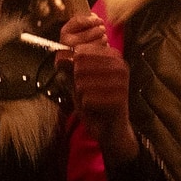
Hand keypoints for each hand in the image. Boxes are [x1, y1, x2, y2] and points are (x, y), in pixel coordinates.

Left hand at [60, 14, 136, 162]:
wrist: (110, 128)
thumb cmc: (95, 101)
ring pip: (82, 83)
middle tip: (87, 93)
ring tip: (92, 101)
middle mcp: (120, 65)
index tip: (75, 77)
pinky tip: (96, 109)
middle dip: (76, 83)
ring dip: (81, 95)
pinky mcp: (120, 99)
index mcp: (113, 56)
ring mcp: (122, 82)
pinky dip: (86, 106)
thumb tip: (58, 56)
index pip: (80, 51)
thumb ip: (70, 67)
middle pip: (79, 66)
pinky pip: (87, 99)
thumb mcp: (80, 81)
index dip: (70, 64)